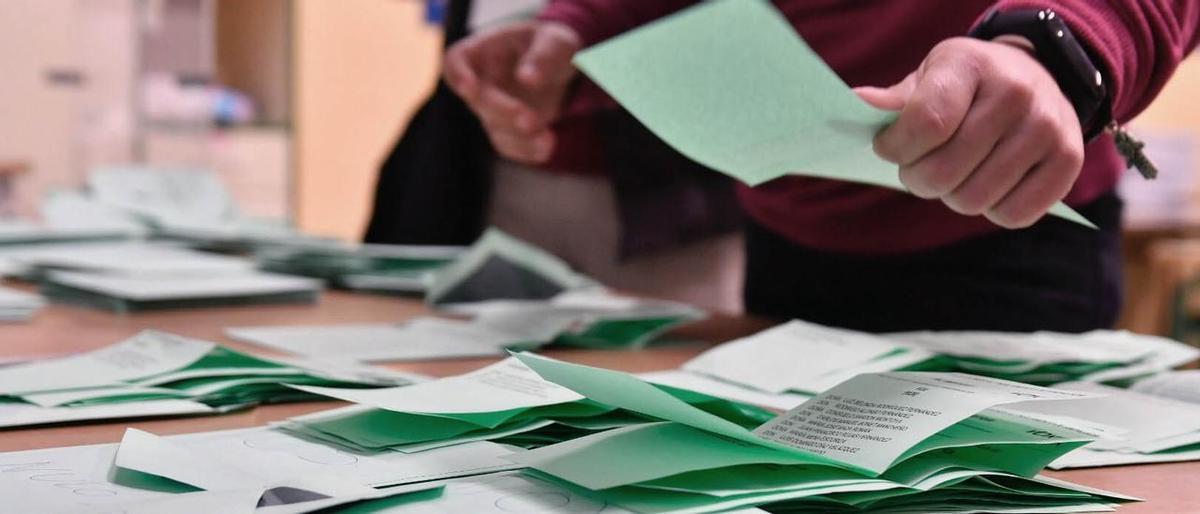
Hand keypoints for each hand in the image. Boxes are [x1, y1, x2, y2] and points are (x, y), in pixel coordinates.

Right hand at [443, 21, 581, 163]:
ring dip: (519, 138)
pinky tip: (546, 148)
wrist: (561, 69)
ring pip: (495, 128)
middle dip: (503, 112)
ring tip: (548, 139)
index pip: (456, 60)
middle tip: (530, 120)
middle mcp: (481, 82)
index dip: (458, 74)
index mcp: (484, 51)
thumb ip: (543, 56)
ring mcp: (491, 110)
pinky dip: (527, 150)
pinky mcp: (506, 131)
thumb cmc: (551, 46)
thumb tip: (526, 78)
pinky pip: (510, 145)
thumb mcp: (556, 42)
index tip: (469, 86)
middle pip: (479, 101)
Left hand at [856, 37, 1084, 227]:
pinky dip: (992, 210)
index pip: (926, 123)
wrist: (1036, 76)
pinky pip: (1013, 215)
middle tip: (921, 168)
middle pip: (944, 171)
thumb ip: (895, 100)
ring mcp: (1047, 127)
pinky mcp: (1068, 161)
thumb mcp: (930, 77)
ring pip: (974, 199)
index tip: (887, 149)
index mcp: (971, 64)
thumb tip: (858, 104)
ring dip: (953, 196)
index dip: (896, 149)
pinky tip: (990, 185)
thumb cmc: (967, 85)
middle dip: (918, 179)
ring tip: (957, 174)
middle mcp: (1016, 92)